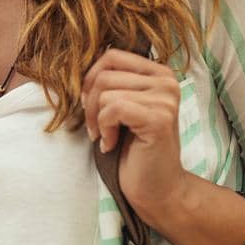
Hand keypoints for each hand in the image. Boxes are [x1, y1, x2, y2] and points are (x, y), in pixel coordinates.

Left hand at [82, 46, 186, 223]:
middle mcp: (167, 81)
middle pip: (104, 74)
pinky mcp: (160, 119)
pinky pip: (113, 109)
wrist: (157, 189)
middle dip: (89, 103)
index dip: (90, 79)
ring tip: (106, 137)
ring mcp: (166, 99)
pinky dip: (104, 128)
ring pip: (105, 92)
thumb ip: (112, 83)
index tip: (90, 106)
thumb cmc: (134, 149)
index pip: (112, 55)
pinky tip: (111, 144)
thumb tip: (77, 64)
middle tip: (94, 128)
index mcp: (160, 73)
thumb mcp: (122, 107)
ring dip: (96, 119)